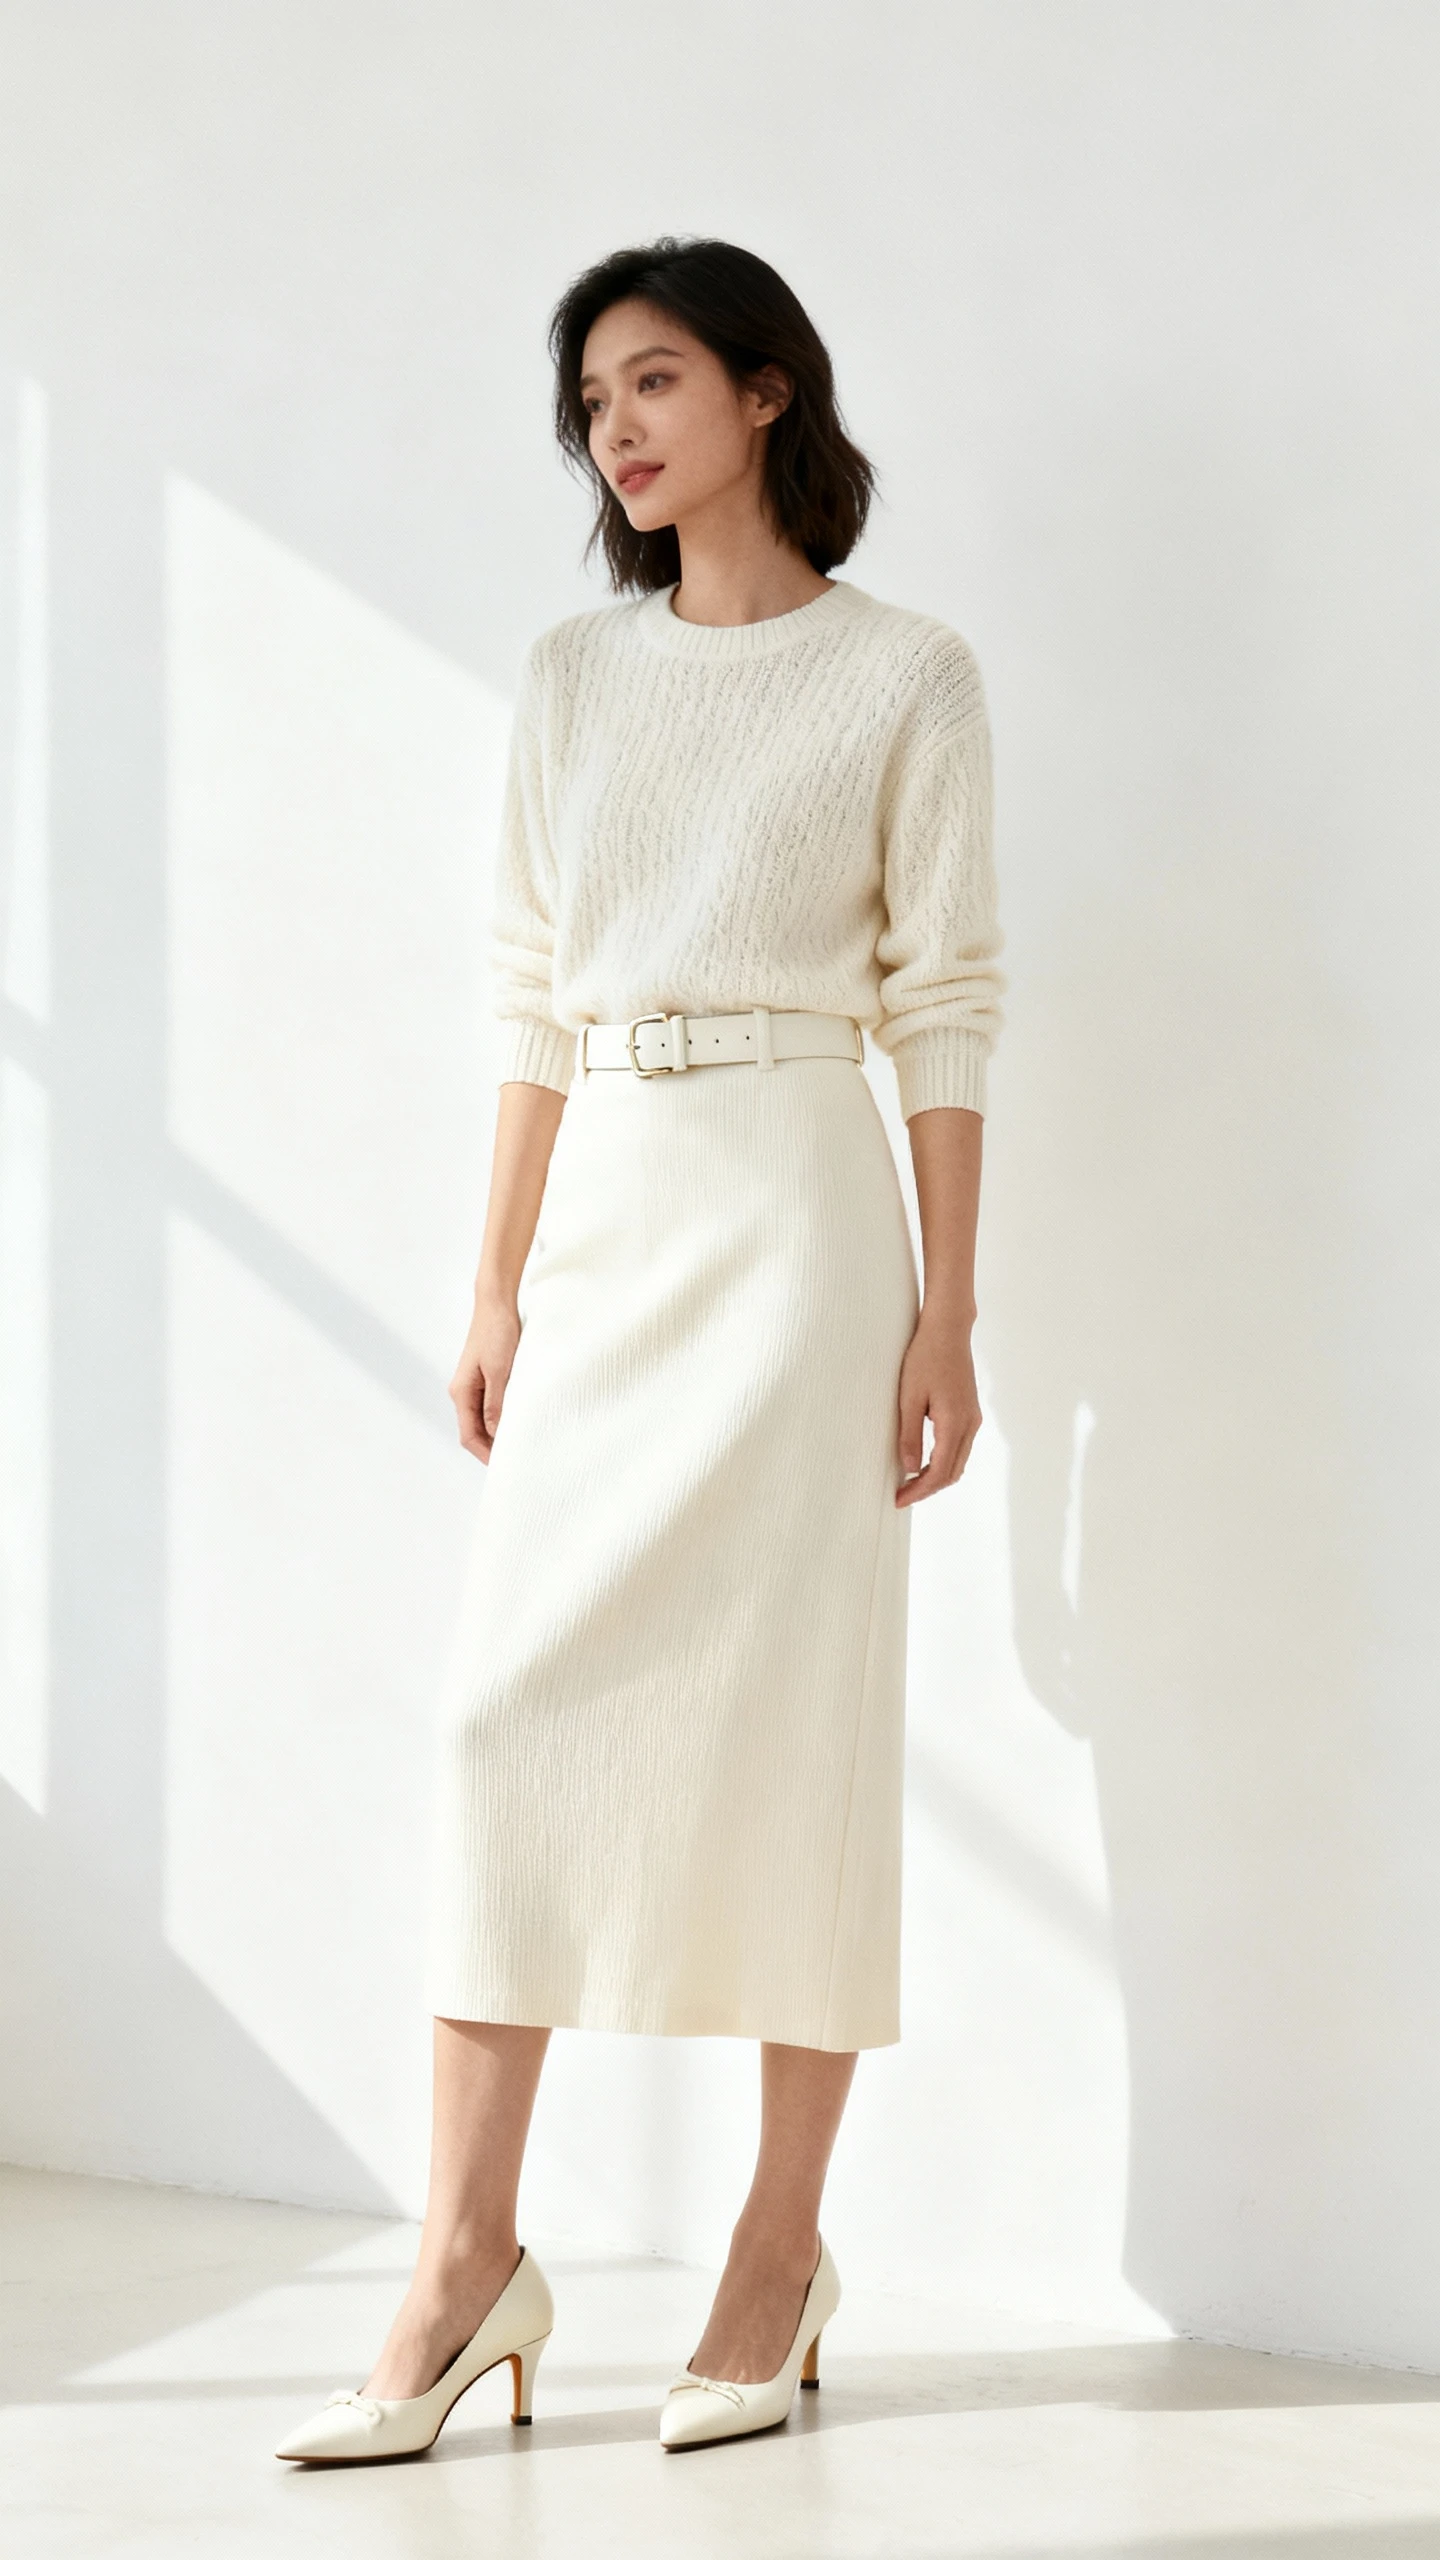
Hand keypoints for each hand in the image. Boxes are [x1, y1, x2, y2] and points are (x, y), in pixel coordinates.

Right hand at [449, 1291, 521, 1462]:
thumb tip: (497, 1434)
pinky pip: (492, 1405)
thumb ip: (496, 1404)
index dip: (485, 1454)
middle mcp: (464, 1391)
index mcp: (461, 1392)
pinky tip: (520, 1419)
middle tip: (517, 1460)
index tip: (505, 1467)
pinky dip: (503, 1417)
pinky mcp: (487, 1376)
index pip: (469, 1435)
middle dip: (492, 1448)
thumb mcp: (500, 1371)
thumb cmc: (497, 1332)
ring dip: (499, 1432)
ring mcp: (475, 1384)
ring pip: (484, 1419)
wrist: (497, 1302)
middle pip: (475, 1431)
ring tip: (521, 1443)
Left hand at [895, 1302, 981, 1506]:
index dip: (920, 1490)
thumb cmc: (925, 1357)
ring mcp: (973, 1418)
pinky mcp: (969, 1412)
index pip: (940, 1471)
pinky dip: (943, 1461)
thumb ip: (909, 1435)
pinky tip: (923, 1460)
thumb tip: (909, 1469)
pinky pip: (959, 1447)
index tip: (899, 1499)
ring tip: (909, 1481)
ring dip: (936, 1476)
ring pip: (958, 1461)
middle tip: (902, 1495)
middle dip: (928, 1488)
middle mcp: (969, 1424)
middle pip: (953, 1472)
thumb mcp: (909, 1398)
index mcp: (954, 1423)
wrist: (948, 1330)